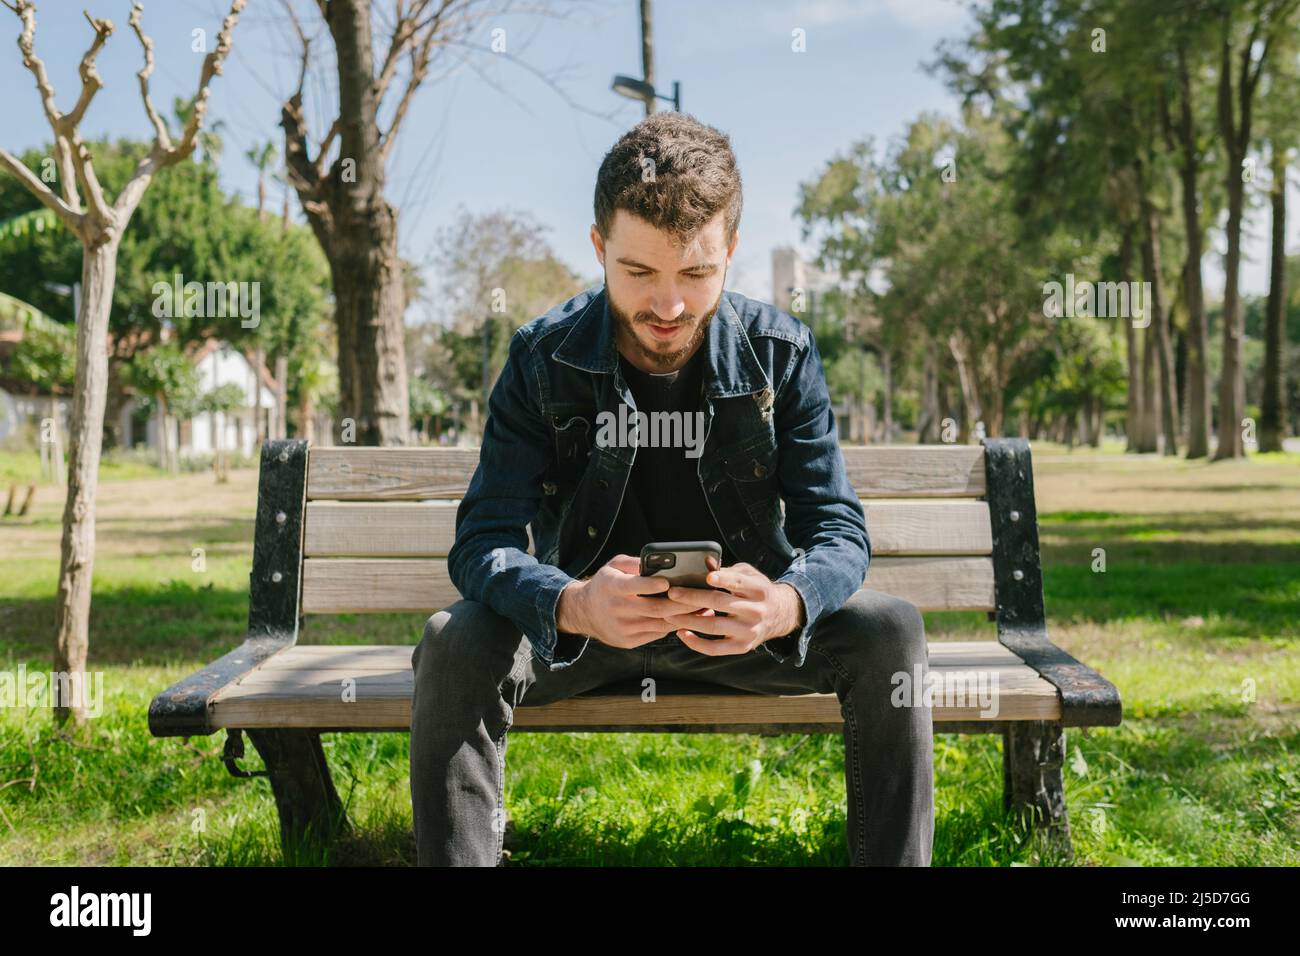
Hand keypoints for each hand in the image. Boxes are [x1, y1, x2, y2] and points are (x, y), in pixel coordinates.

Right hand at [555, 554, 705, 649]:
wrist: (584, 612)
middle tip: (702, 597)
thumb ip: (634, 562)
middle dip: (681, 603)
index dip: (650, 585)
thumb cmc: (606, 584)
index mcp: (612, 587)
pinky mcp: (628, 641)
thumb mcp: (613, 566)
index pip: (633, 586)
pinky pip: (656, 634)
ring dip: (683, 617)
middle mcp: (617, 609)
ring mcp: (623, 628)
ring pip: (659, 623)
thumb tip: (660, 560)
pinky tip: (687, 618)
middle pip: (654, 608)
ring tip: (702, 608)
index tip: (668, 582)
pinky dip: (673, 626)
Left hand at [660, 556, 806, 655]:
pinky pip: (715, 649)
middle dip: (693, 598)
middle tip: (672, 593)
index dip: (723, 579)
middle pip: (720, 603)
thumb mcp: (748, 574)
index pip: (739, 582)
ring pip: (714, 627)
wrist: (779, 615)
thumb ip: (728, 570)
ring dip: (688, 620)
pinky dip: (696, 643)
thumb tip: (705, 562)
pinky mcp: (742, 647)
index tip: (707, 577)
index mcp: (758, 589)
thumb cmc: (756, 591)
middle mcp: (756, 611)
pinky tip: (681, 633)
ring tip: (669, 613)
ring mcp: (749, 631)